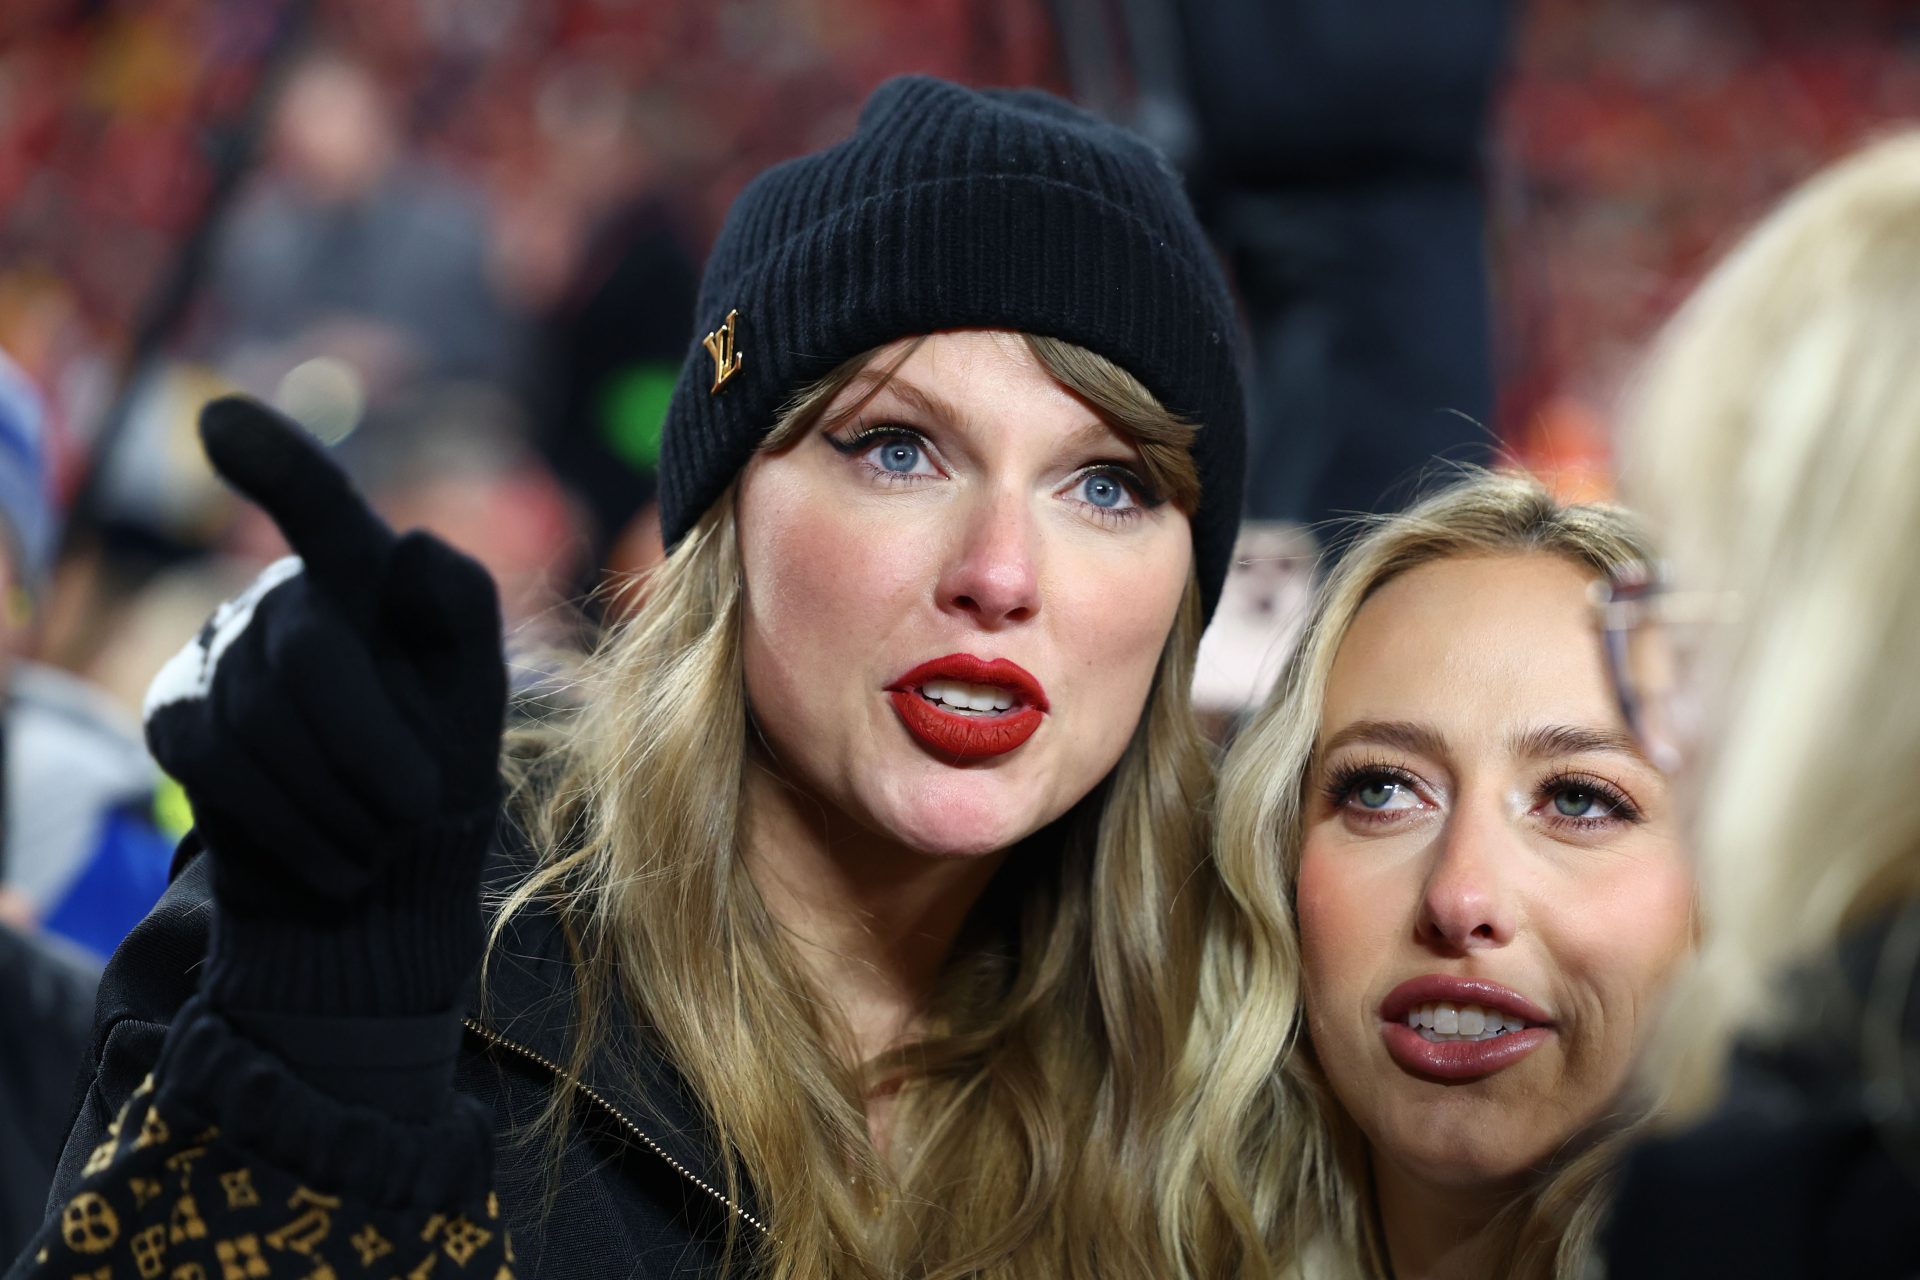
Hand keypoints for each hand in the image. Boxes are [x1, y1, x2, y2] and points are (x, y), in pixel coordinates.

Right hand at [145, 396, 505, 1014]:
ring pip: (260, 721)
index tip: (220, 421)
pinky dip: (291, 822)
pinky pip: (216, 765)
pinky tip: (335, 854)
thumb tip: (412, 545)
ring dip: (338, 798)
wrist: (388, 869)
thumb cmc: (441, 760)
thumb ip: (462, 611)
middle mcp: (283, 592)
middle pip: (312, 656)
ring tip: (378, 832)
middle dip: (375, 747)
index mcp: (364, 568)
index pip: (321, 505)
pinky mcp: (174, 715)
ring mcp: (218, 649)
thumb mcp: (475, 688)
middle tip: (414, 807)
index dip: (276, 462)